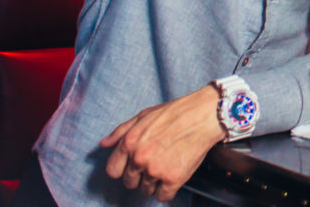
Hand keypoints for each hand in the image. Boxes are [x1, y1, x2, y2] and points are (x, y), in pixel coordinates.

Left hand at [100, 84, 226, 201]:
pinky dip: (167, 190)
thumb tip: (104, 144)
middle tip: (155, 164)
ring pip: (146, 190)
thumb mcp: (144, 115)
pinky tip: (174, 176)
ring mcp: (155, 170)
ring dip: (155, 183)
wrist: (205, 115)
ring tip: (167, 166)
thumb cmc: (176, 113)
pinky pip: (163, 196)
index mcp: (129, 143)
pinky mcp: (173, 178)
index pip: (113, 171)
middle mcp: (139, 158)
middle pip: (130, 183)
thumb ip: (121, 131)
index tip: (133, 166)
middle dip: (140, 176)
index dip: (123, 169)